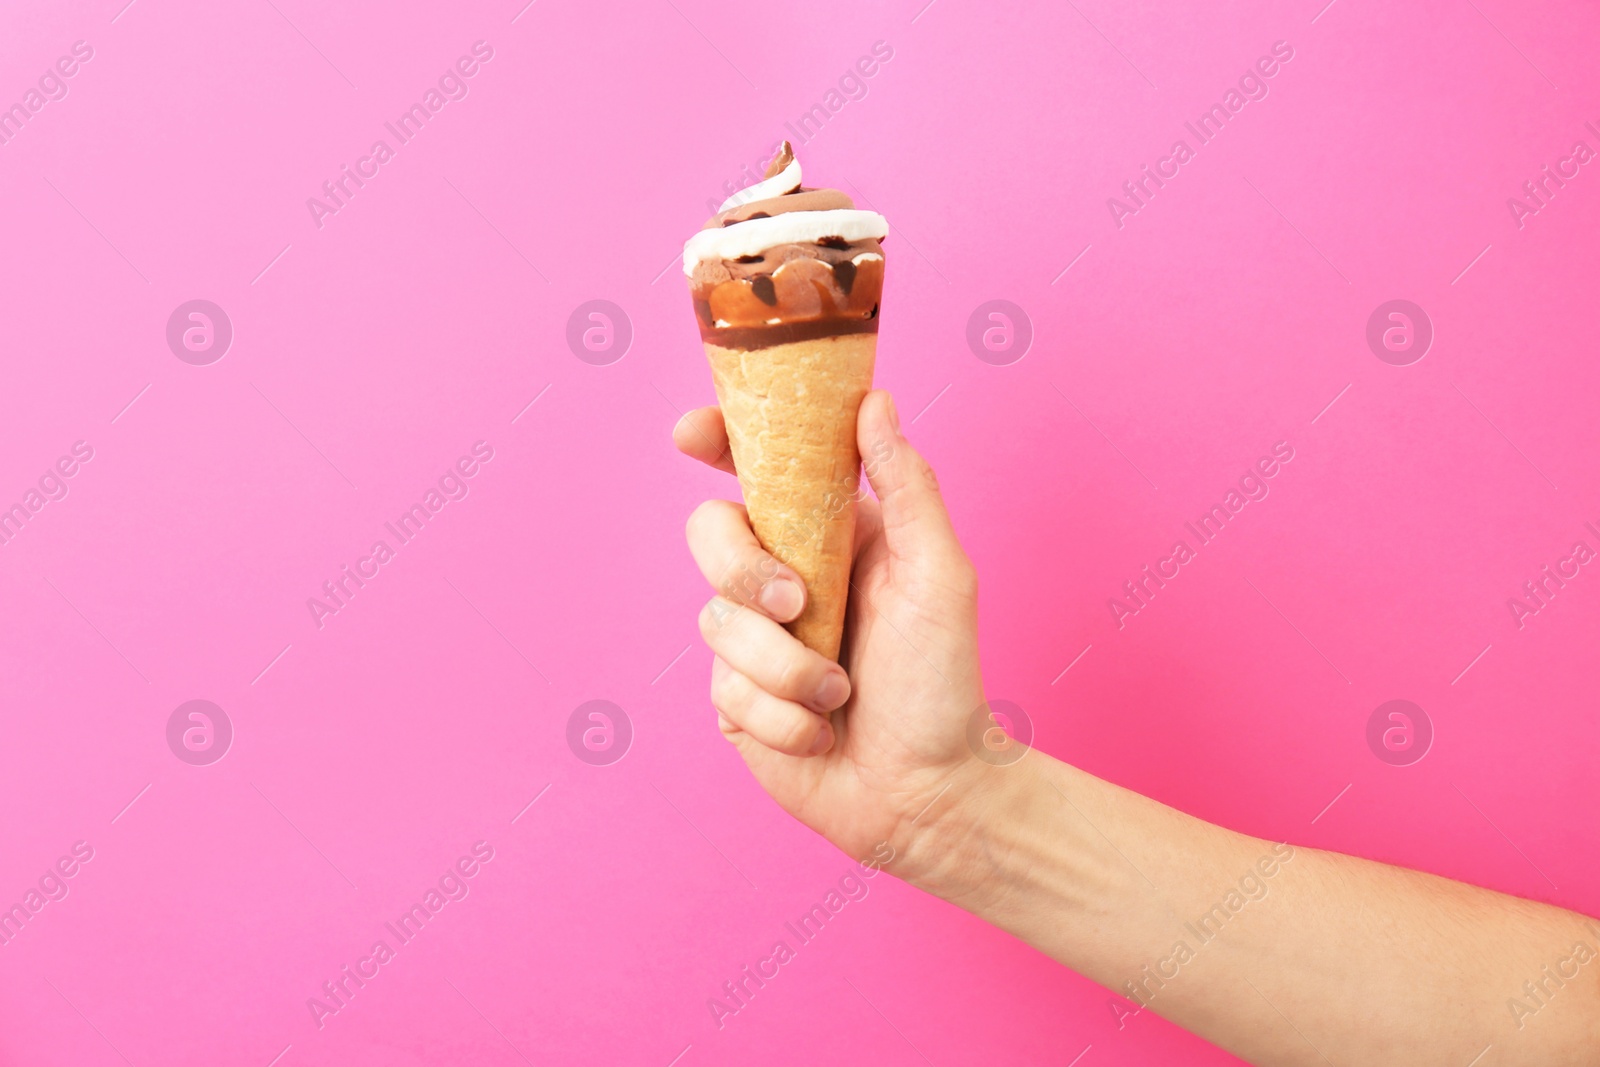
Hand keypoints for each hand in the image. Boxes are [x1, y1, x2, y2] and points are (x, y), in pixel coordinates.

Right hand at [674, 390, 992, 884]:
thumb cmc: (944, 682)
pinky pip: (725, 688)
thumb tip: (874, 403)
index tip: (692, 433)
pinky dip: (781, 715)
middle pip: (710, 534)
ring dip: (786, 668)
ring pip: (717, 622)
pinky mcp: (736, 699)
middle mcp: (785, 578)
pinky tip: (819, 732)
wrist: (927, 793)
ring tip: (840, 696)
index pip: (761, 470)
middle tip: (798, 606)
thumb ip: (908, 486)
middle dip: (744, 570)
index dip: (720, 441)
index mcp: (831, 535)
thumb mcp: (939, 575)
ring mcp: (755, 640)